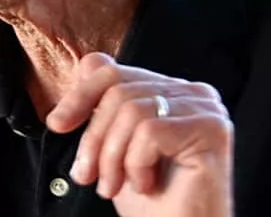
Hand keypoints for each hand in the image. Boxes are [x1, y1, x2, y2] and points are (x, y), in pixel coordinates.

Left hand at [46, 52, 232, 216]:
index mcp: (170, 90)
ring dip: (111, 156)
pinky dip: (136, 164)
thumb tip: (82, 68)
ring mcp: (206, 108)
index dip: (80, 95)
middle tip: (86, 174)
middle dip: (94, 137)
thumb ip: (105, 105)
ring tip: (111, 186)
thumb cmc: (152, 202)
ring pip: (131, 109)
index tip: (58, 125)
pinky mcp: (212, 129)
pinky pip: (150, 132)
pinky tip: (146, 185)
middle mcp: (193, 92)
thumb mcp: (116, 146)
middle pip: (118, 88)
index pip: (113, 69)